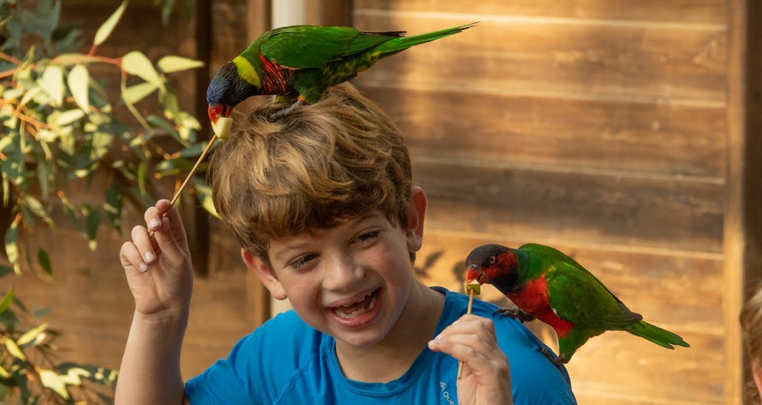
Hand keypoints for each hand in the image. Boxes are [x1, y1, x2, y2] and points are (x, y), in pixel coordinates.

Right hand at [119, 199, 192, 320]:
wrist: (164, 305)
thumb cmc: (177, 282)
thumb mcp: (178, 260)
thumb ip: (169, 241)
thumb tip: (161, 220)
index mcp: (175, 235)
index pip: (170, 214)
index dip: (166, 206)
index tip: (163, 204)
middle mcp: (159, 238)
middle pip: (151, 216)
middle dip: (151, 217)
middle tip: (155, 226)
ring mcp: (143, 247)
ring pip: (137, 232)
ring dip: (144, 245)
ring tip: (151, 262)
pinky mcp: (130, 258)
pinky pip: (127, 248)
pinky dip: (135, 256)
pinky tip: (143, 269)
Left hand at [428, 314, 512, 404]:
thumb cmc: (479, 401)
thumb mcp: (470, 373)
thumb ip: (465, 356)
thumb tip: (449, 340)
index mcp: (495, 353)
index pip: (483, 324)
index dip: (462, 322)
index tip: (445, 333)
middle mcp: (499, 355)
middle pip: (479, 326)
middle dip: (454, 328)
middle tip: (438, 339)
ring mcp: (498, 364)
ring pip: (475, 337)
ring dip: (451, 337)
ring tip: (436, 344)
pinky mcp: (493, 374)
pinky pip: (471, 354)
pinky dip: (452, 347)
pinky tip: (439, 347)